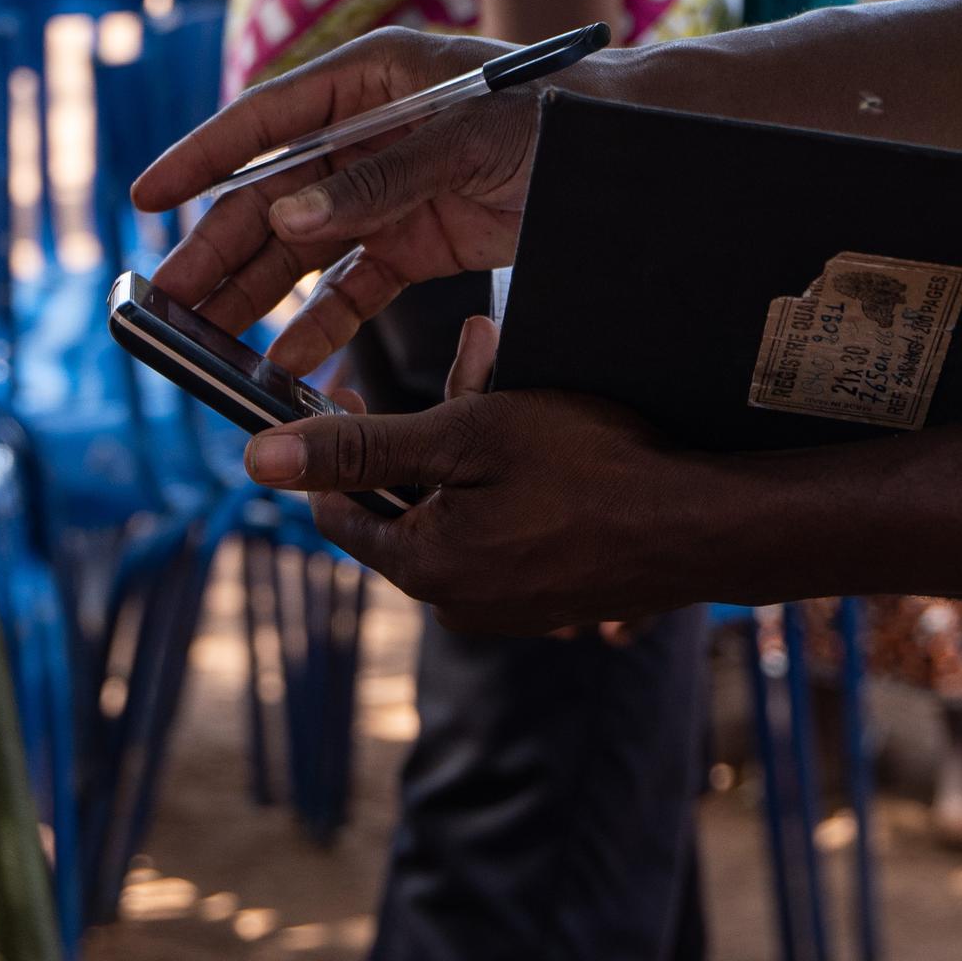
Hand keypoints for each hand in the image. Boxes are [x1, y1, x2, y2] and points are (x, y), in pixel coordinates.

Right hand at [134, 27, 538, 372]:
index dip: (203, 158)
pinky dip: (324, 323)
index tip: (147, 195)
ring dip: (258, 294)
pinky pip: (356, 285)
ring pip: (304, 248)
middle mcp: (367, 133)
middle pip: (274, 195)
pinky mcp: (419, 240)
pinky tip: (288, 361)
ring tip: (208, 342)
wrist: (633, 154)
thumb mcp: (469, 139)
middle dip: (219, 249)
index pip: (266, 119)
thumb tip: (289, 216)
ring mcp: (390, 190)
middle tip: (167, 303)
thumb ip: (380, 178)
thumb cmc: (558, 117)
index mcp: (370, 80)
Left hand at [237, 316, 724, 633]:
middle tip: (475, 353)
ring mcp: (504, 607)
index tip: (361, 383)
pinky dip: (511, 481)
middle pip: (406, 501)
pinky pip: (502, 531)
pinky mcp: (544, 598)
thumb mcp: (465, 436)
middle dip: (429, 424)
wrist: (703, 523)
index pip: (338, 506)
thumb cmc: (590, 468)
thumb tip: (258, 461)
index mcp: (422, 568)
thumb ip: (361, 448)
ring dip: (475, 441)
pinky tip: (547, 431)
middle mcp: (454, 604)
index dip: (342, 438)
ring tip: (515, 375)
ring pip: (458, 508)